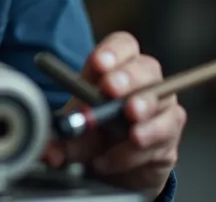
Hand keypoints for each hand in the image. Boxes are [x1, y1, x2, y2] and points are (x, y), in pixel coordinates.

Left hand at [43, 32, 183, 197]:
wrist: (111, 169)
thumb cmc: (94, 137)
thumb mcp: (72, 136)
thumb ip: (61, 140)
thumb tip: (47, 151)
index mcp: (117, 70)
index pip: (123, 46)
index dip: (113, 51)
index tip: (98, 64)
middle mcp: (144, 85)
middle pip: (147, 68)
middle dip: (129, 78)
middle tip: (111, 91)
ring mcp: (161, 110)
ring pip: (163, 103)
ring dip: (146, 114)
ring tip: (131, 132)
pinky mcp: (168, 140)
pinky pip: (162, 139)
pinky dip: (136, 151)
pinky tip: (114, 159)